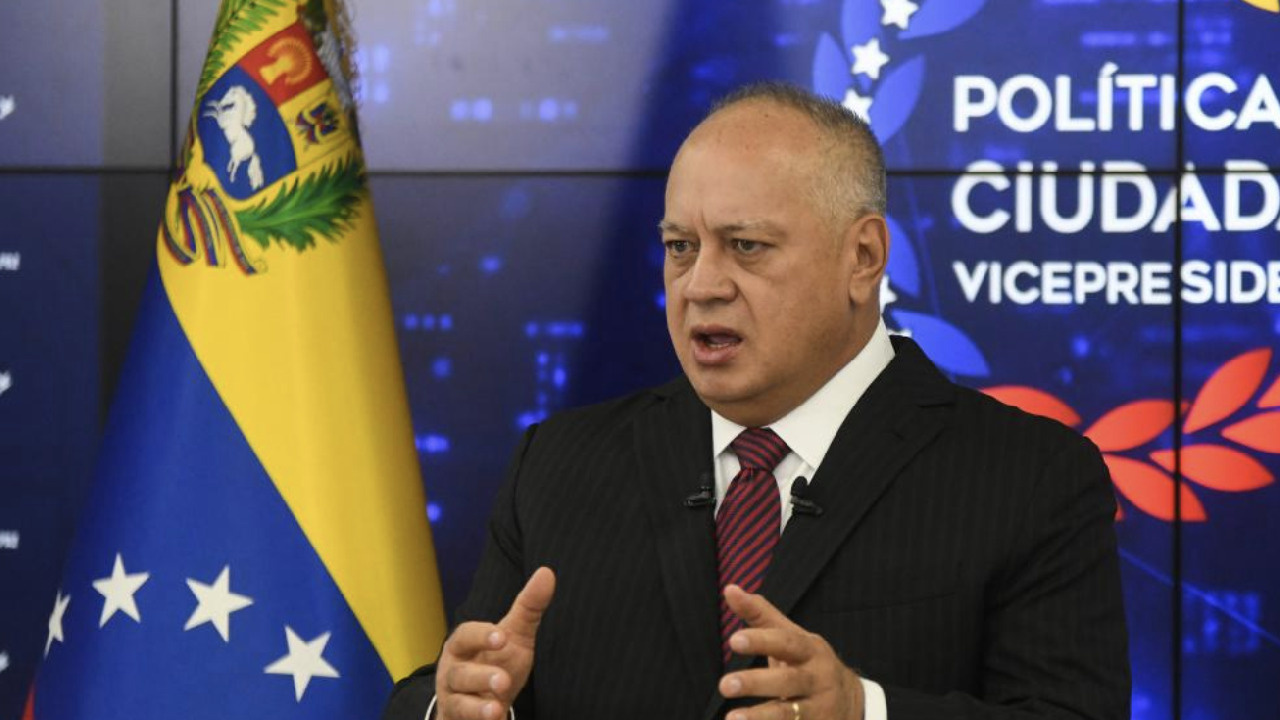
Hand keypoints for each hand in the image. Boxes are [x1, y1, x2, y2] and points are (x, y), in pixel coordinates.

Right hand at [435, 567, 555, 719]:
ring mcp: (455, 701)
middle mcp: (453, 673)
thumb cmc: (495, 663)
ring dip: (477, 707)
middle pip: (460, 673)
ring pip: (459, 703)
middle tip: (504, 680)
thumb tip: (547, 572)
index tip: (502, 637)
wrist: (480, 703)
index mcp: (463, 646)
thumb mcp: (514, 637)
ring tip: (497, 709)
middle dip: (481, 677)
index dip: (481, 636)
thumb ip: (528, 608)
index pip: (466, 635)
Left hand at [718, 585, 863, 719]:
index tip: (734, 640)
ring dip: (760, 717)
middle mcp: (817, 678)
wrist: (852, 701)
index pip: (786, 642)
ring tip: (731, 719)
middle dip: (756, 682)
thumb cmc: (808, 662)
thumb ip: (760, 614)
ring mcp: (818, 708)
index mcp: (810, 650)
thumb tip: (730, 589)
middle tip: (725, 685)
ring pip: (789, 713)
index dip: (761, 640)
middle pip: (788, 680)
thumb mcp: (790, 636)